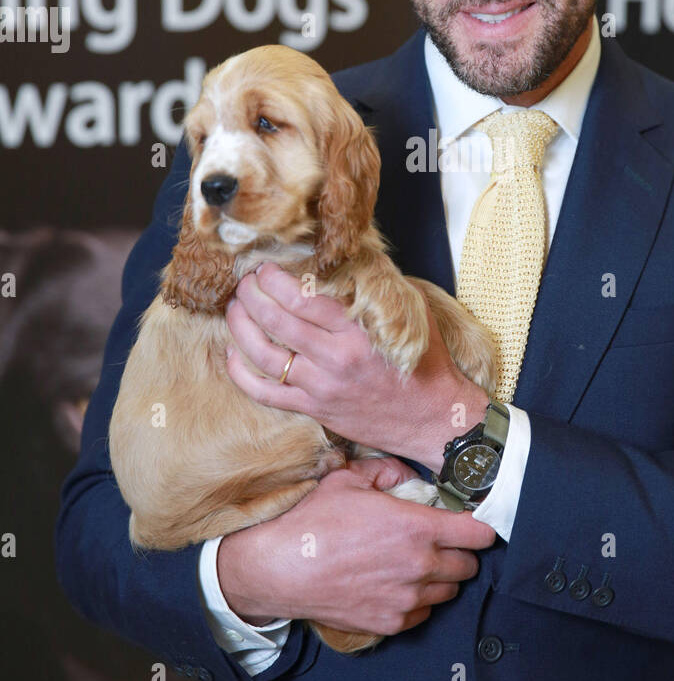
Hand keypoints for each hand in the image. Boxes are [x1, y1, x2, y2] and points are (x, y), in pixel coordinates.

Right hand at [216, 455, 495, 632]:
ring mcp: (406, 599)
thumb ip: (388, 471)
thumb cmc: (313, 522)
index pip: (478, 534)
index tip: (473, 525)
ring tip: (416, 564)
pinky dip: (418, 601)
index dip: (480, 528)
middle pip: (468, 566)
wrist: (280, 569)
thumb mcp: (349, 479)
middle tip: (440, 542)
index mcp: (417, 528)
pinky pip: (423, 613)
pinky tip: (397, 585)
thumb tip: (409, 475)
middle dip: (459, 552)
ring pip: (448, 591)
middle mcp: (419, 566)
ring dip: (440, 577)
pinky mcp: (391, 623)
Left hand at [225, 263, 488, 469]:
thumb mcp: (411, 315)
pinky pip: (265, 394)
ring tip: (235, 309)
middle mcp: (335, 359)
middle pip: (277, 322)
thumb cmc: (427, 363)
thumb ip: (379, 291)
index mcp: (357, 332)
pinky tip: (233, 354)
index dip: (275, 280)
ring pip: (263, 356)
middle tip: (245, 282)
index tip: (265, 269)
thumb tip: (352, 260)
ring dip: (241, 328)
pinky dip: (242, 374)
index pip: (303, 299)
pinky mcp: (314, 410)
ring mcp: (321, 388)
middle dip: (252, 296)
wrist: (434, 419)